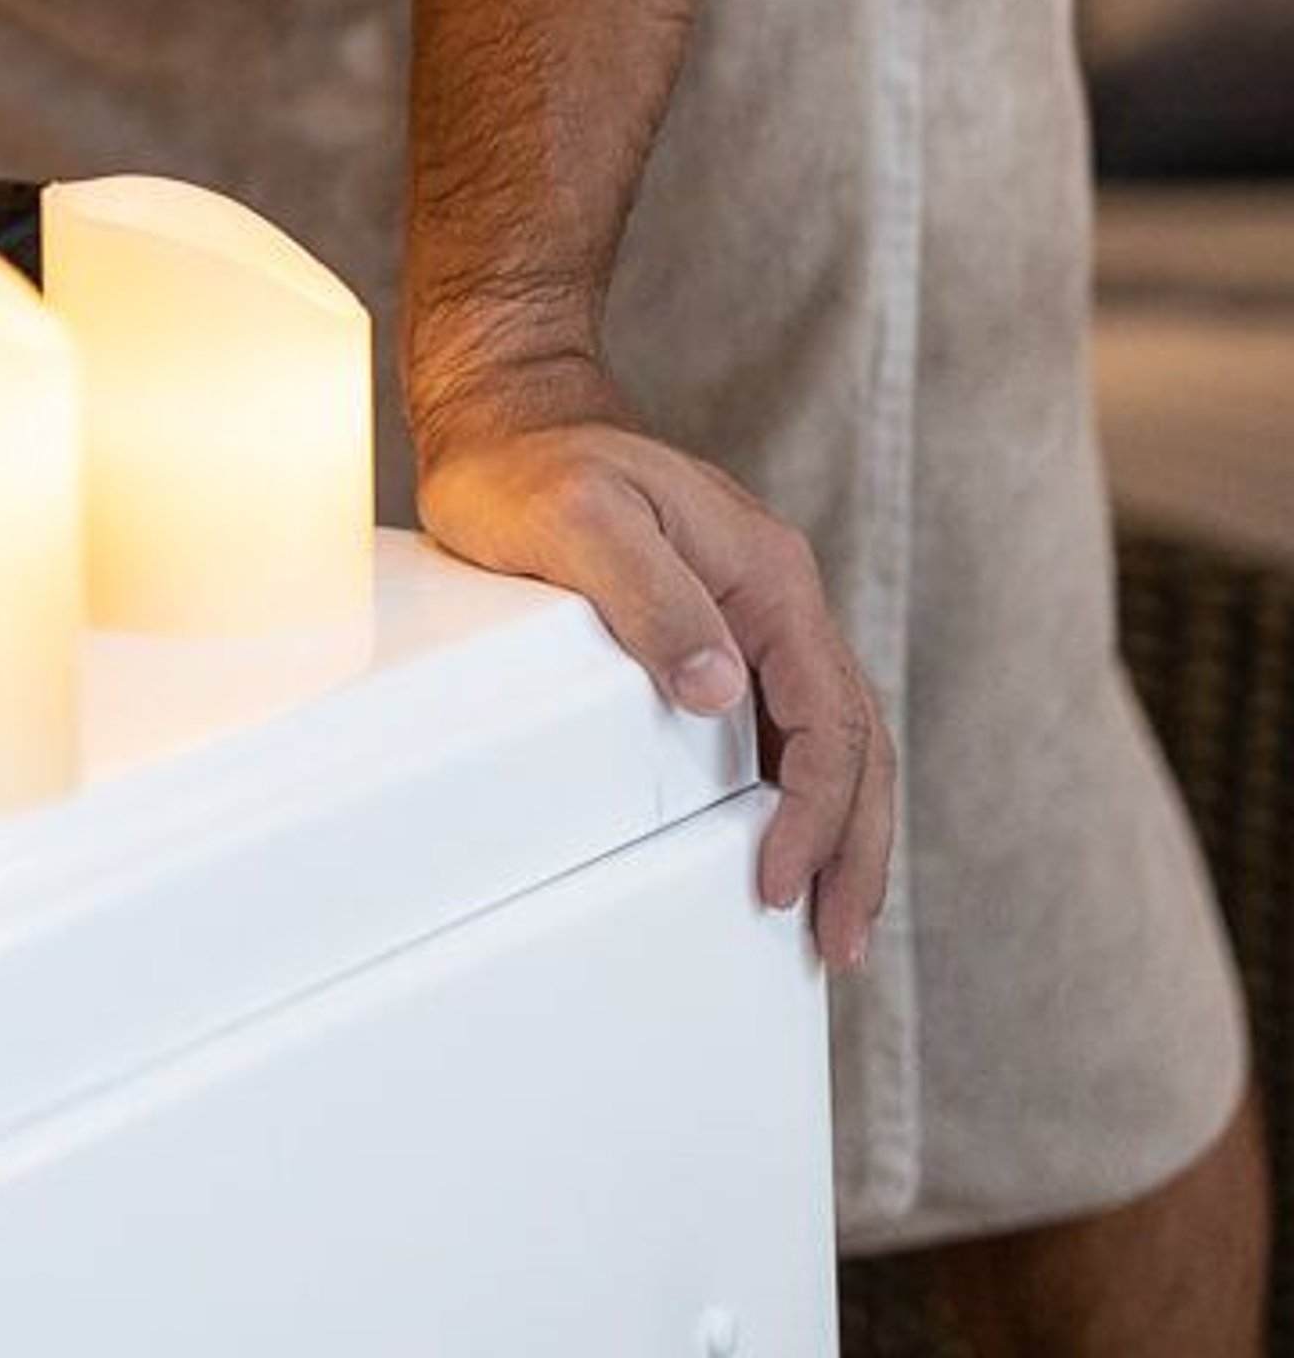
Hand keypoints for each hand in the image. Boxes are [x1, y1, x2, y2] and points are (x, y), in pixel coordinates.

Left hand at [414, 410, 895, 970]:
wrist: (508, 417)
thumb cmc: (531, 466)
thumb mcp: (580, 521)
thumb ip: (651, 598)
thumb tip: (719, 692)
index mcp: (768, 577)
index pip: (827, 716)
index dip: (815, 810)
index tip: (780, 882)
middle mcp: (778, 600)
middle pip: (854, 742)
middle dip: (854, 847)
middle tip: (839, 944)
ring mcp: (752, 617)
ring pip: (830, 741)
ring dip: (840, 832)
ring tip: (831, 924)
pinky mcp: (716, 632)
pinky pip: (783, 726)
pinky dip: (798, 795)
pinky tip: (780, 846)